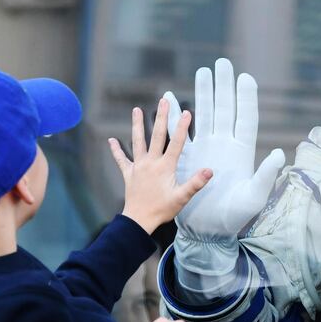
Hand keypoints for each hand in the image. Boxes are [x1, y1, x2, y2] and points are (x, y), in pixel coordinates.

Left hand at [109, 99, 212, 233]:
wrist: (139, 220)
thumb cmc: (161, 209)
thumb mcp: (181, 197)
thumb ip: (195, 183)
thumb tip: (209, 170)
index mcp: (164, 167)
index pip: (176, 143)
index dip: (181, 127)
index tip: (186, 112)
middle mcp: (150, 163)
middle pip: (156, 136)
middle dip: (161, 117)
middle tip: (163, 101)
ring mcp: (138, 167)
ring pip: (137, 142)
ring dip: (137, 125)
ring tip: (136, 110)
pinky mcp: (129, 174)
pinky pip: (121, 160)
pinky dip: (116, 150)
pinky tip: (111, 140)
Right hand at [164, 59, 284, 243]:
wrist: (210, 231)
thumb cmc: (235, 217)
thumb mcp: (255, 197)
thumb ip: (266, 175)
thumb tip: (279, 153)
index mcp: (242, 151)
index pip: (245, 118)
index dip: (246, 98)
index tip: (244, 77)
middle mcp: (225, 145)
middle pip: (224, 108)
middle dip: (224, 86)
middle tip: (222, 63)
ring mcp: (207, 149)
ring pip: (204, 114)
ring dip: (203, 93)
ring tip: (203, 72)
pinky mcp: (189, 157)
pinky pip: (181, 131)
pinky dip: (176, 116)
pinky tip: (170, 98)